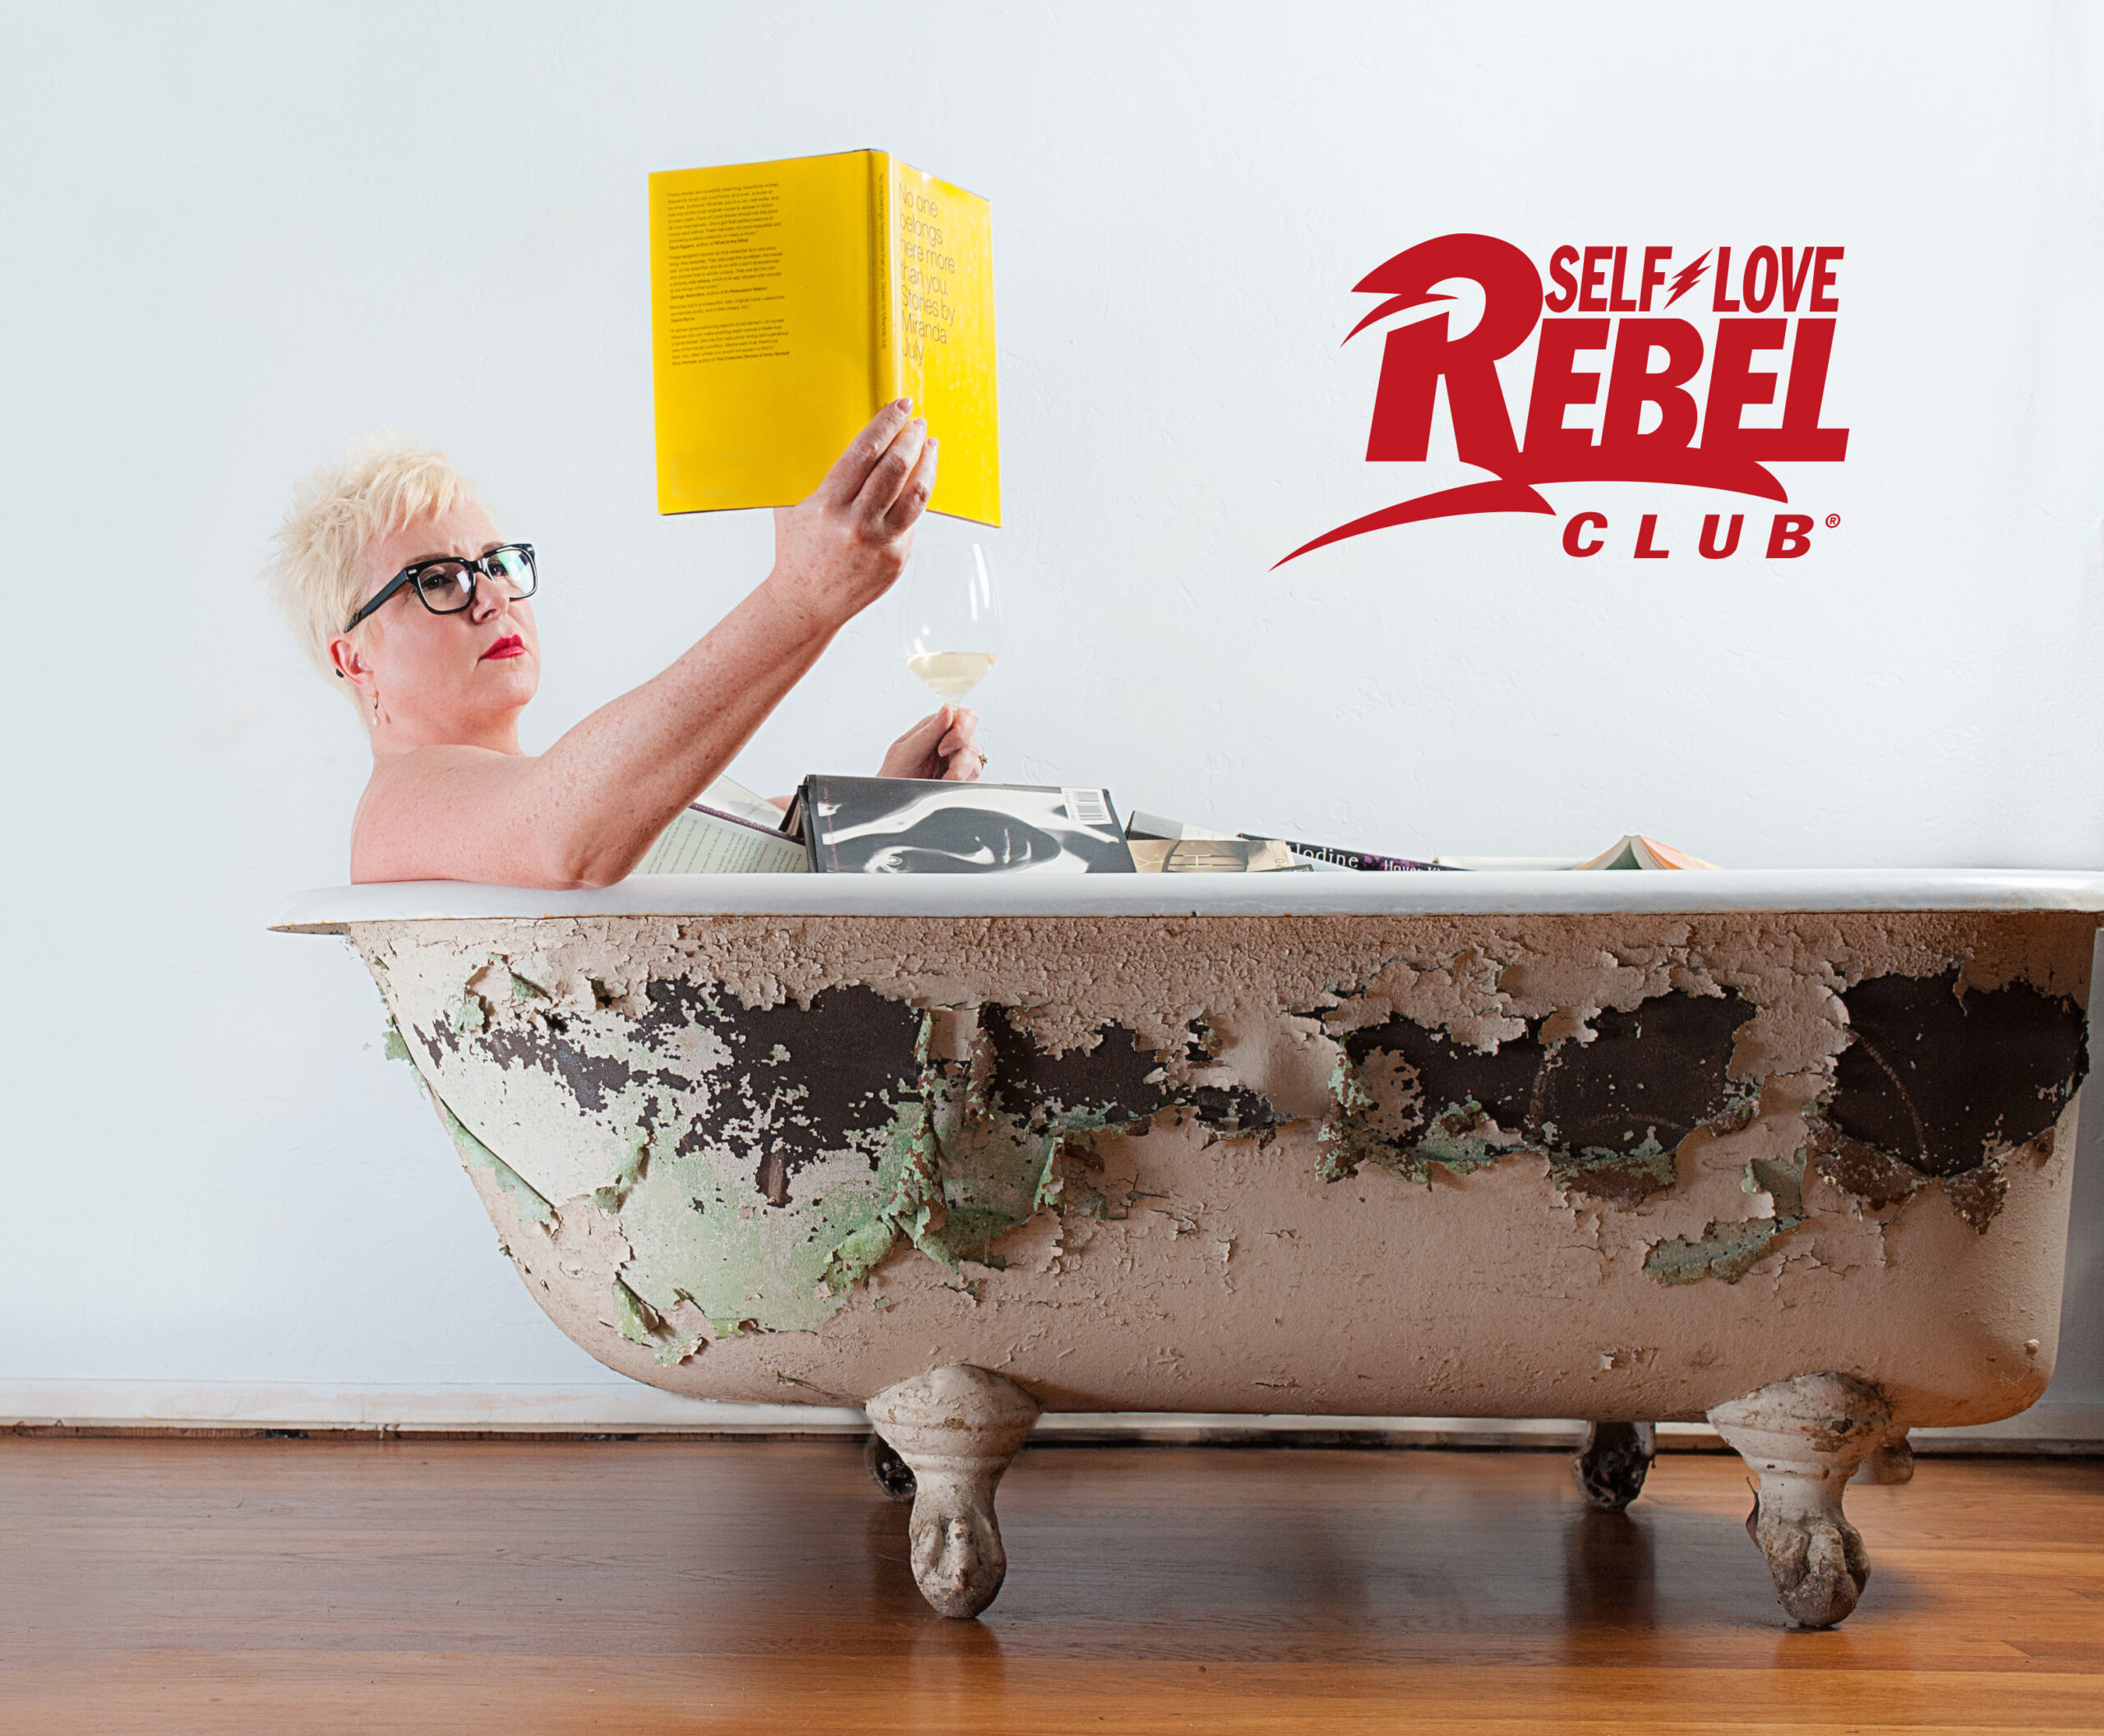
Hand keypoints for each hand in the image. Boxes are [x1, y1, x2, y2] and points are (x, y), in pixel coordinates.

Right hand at [767, 400, 937, 626]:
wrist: (805, 603)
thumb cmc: (797, 551)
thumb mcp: (792, 508)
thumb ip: (811, 475)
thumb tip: (826, 432)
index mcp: (827, 506)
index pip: (865, 453)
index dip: (887, 424)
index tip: (900, 407)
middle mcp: (856, 525)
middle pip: (896, 469)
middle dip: (911, 439)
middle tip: (918, 423)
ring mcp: (880, 544)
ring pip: (916, 495)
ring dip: (927, 464)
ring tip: (930, 446)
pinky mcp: (896, 560)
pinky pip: (912, 520)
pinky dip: (917, 496)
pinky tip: (917, 481)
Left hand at [878, 703, 983, 781]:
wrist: (891, 800)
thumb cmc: (894, 773)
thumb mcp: (906, 751)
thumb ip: (929, 730)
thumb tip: (948, 708)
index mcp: (936, 728)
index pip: (964, 717)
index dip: (961, 731)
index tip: (943, 749)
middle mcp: (950, 742)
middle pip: (971, 742)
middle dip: (960, 761)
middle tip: (945, 773)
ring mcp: (958, 761)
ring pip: (974, 763)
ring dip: (959, 776)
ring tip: (940, 783)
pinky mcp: (963, 780)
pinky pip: (973, 781)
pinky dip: (961, 786)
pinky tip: (945, 787)